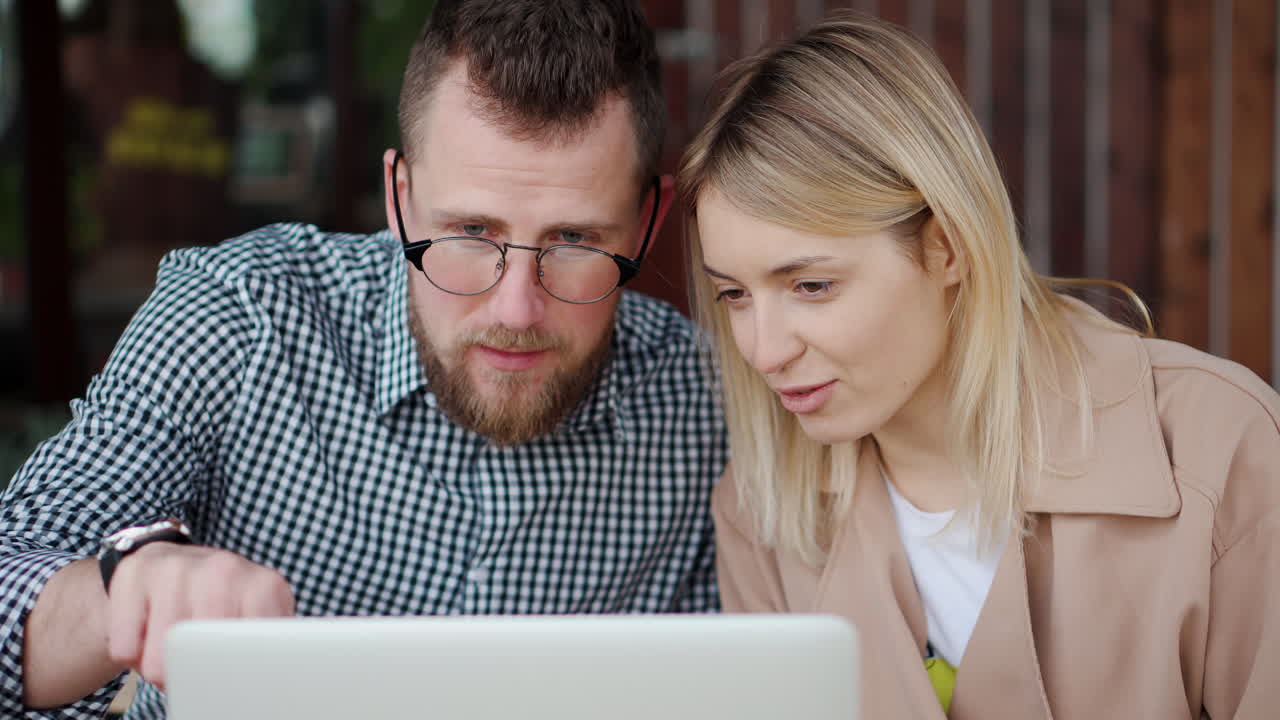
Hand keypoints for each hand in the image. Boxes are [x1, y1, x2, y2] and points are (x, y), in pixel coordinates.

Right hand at [103, 543, 294, 689]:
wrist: (164, 567)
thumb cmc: (217, 609)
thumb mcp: (253, 622)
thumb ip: (271, 648)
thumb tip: (287, 687)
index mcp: (265, 585)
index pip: (263, 643)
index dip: (244, 675)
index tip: (237, 687)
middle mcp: (225, 567)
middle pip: (211, 649)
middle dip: (199, 674)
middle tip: (196, 673)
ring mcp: (179, 565)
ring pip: (166, 652)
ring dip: (162, 669)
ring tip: (170, 656)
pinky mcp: (136, 572)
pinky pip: (127, 645)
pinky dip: (131, 655)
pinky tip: (143, 637)